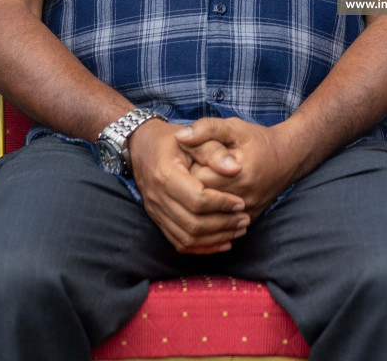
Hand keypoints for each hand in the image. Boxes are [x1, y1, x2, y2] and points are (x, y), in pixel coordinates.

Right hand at [125, 118, 250, 253]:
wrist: (142, 145)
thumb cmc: (172, 139)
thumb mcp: (194, 138)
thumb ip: (215, 151)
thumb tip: (236, 169)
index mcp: (166, 175)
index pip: (197, 200)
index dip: (222, 204)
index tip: (241, 202)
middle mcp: (158, 198)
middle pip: (192, 224)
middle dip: (223, 225)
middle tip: (245, 220)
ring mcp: (156, 212)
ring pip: (186, 238)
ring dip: (215, 239)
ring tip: (239, 231)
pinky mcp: (158, 220)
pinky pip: (179, 242)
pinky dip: (202, 247)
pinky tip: (223, 242)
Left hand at [177, 117, 304, 220]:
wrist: (289, 158)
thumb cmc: (258, 141)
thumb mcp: (233, 127)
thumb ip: (206, 129)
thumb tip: (180, 137)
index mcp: (236, 174)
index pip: (194, 180)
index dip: (187, 168)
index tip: (193, 157)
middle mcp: (241, 199)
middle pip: (198, 201)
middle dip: (191, 186)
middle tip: (196, 170)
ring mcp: (245, 213)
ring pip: (208, 216)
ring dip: (200, 202)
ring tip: (204, 183)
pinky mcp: (248, 220)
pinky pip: (221, 224)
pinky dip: (212, 213)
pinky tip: (210, 198)